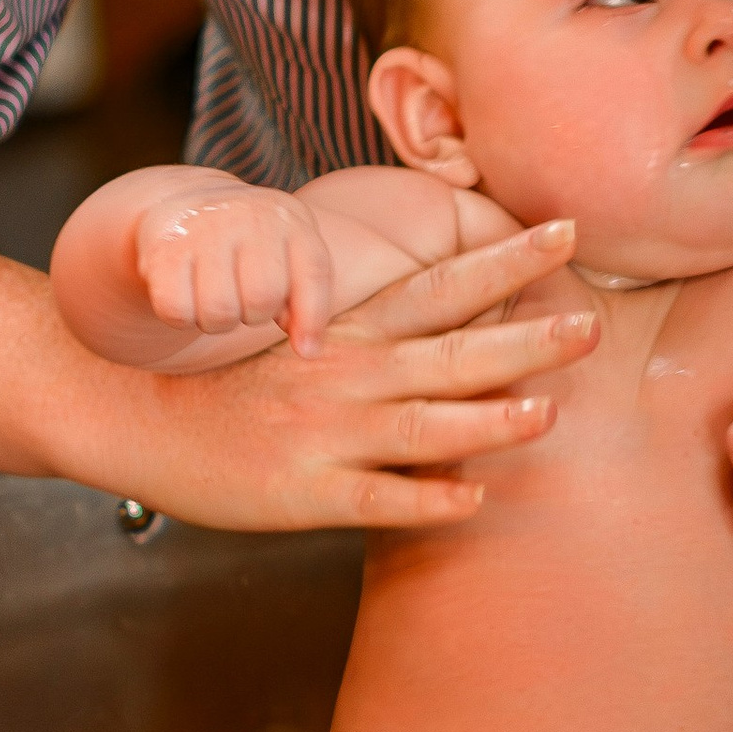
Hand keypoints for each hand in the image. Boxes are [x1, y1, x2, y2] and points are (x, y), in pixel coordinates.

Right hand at [102, 220, 600, 533]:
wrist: (142, 416)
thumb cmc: (241, 383)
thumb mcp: (315, 343)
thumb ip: (390, 340)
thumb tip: (479, 333)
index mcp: (354, 332)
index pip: (444, 285)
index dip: (508, 260)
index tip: (567, 230)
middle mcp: (347, 375)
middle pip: (450, 351)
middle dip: (524, 338)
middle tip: (590, 325)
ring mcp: (327, 435)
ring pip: (422, 426)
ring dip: (487, 420)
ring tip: (547, 412)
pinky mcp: (306, 493)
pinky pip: (376, 500)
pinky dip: (425, 499)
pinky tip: (472, 500)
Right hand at [133, 189, 332, 354]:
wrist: (185, 207)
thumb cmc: (248, 248)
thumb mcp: (287, 259)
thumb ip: (305, 302)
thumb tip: (306, 350)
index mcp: (288, 217)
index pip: (314, 272)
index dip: (312, 320)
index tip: (305, 351)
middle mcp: (248, 214)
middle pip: (262, 300)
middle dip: (252, 316)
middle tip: (240, 299)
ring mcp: (204, 227)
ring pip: (219, 312)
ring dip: (215, 321)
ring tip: (212, 296)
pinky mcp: (163, 247)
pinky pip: (177, 311)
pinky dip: (180, 318)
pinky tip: (183, 295)